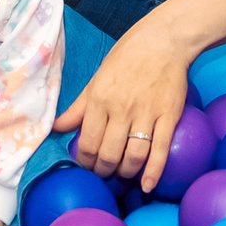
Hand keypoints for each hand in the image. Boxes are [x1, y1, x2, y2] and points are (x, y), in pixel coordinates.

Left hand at [53, 9, 194, 192]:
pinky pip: (160, 150)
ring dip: (126, 173)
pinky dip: (153, 172)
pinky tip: (147, 185)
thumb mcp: (97, 79)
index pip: (88, 142)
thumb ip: (78, 107)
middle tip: (104, 173)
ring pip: (133, 156)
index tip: (87, 165)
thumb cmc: (127, 57)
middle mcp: (121, 108)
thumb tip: (56, 127)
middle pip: (109, 154)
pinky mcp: (169, 116)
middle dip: (103, 170)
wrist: (164, 41)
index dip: (85, 161)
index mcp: (100, 99)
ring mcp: (147, 113)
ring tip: (122, 174)